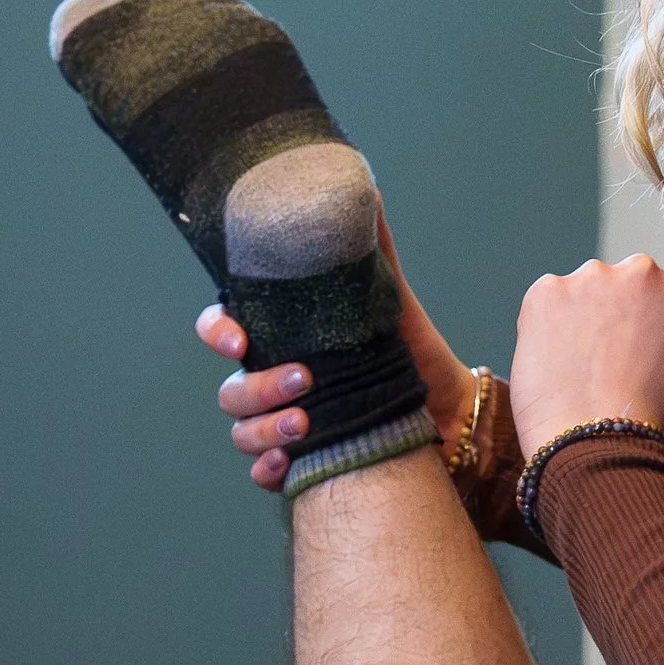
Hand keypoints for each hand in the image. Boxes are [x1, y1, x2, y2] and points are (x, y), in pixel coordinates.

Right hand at [203, 210, 476, 490]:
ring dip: (265, 429)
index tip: (240, 340)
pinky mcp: (301, 462)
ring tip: (309, 424)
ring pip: (242, 432)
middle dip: (257, 387)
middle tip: (305, 380)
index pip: (224, 328)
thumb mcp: (389, 301)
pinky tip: (290, 464)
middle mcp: (272, 381)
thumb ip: (374, 253)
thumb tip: (371, 192)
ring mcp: (282, 424)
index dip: (218, 332)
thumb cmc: (406, 352)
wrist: (444, 410)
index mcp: (283, 338)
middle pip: (230, 388)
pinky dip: (270, 469)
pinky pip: (264, 472)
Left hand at [507, 254, 663, 454]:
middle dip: (624, 315)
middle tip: (616, 364)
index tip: (648, 362)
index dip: (661, 332)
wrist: (595, 444)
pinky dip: (552, 324)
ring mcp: (590, 278)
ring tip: (586, 367)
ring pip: (590, 291)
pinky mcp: (546, 292)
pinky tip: (561, 361)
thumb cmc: (658, 421)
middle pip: (632, 286)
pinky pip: (550, 301)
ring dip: (588, 316)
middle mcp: (641, 271)